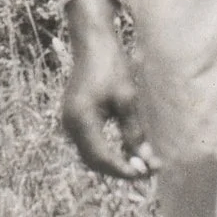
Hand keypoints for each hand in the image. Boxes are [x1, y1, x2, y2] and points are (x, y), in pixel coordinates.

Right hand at [61, 0, 157, 181]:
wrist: (92, 43)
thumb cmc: (111, 66)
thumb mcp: (127, 99)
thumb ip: (133, 132)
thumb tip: (145, 160)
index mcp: (82, 120)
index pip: (102, 158)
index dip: (124, 169)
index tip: (146, 174)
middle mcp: (70, 124)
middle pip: (94, 160)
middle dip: (119, 169)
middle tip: (146, 172)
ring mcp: (69, 121)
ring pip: (90, 154)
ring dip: (113, 162)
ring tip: (139, 164)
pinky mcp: (74, 117)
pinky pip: (89, 143)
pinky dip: (106, 151)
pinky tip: (124, 150)